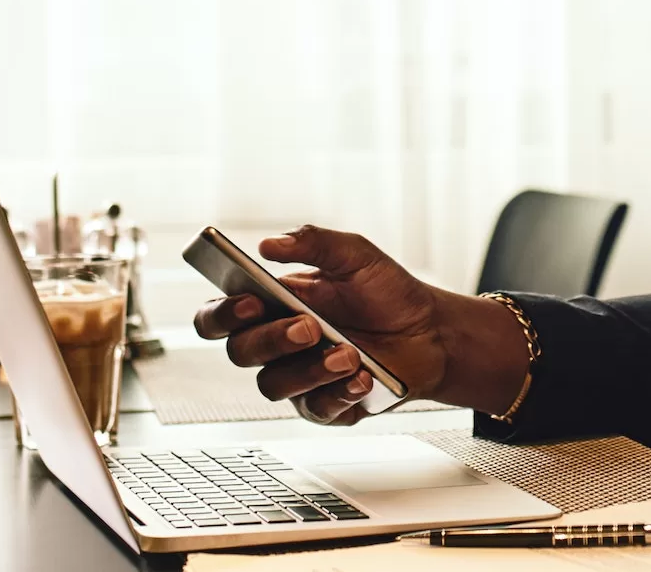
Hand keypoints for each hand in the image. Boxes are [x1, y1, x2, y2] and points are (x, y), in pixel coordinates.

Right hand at [193, 225, 530, 426]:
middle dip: (271, 340)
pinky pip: (318, 409)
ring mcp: (299, 378)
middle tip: (307, 327)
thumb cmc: (386, 293)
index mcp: (273, 305)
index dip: (222, 314)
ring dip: (309, 369)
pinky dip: (340, 393)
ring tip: (348, 353)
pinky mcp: (326, 406)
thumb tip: (269, 244)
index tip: (251, 302)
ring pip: (274, 386)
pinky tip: (362, 377)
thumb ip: (313, 242)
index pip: (219, 317)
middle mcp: (278, 345)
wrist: (431, 330)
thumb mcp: (354, 255)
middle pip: (241, 352)